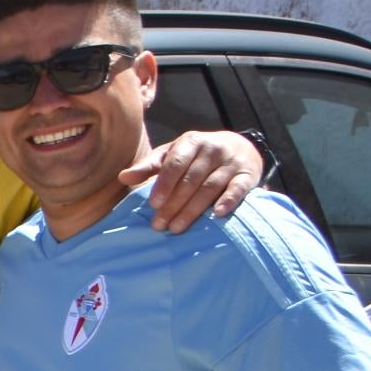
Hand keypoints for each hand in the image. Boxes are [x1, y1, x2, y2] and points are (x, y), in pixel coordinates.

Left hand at [128, 129, 259, 231]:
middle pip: (191, 180)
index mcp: (191, 142)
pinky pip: (238, 188)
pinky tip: (218, 214)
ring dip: (193, 209)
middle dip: (173, 204)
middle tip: (159, 225)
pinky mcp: (248, 174)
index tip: (153, 204)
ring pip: (210, 187)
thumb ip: (150, 166)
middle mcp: (213, 149)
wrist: (240, 147)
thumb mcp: (173, 154)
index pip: (175, 163)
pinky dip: (229, 200)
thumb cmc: (196, 155)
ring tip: (176, 228)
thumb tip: (123, 177)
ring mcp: (232, 161)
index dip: (164, 184)